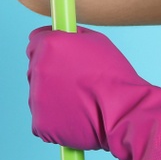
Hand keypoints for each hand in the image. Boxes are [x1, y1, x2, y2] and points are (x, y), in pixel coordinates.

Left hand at [26, 25, 160, 159]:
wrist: (125, 112)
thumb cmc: (116, 77)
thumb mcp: (97, 41)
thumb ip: (72, 37)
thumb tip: (63, 35)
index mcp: (50, 45)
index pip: (35, 42)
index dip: (50, 49)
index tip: (59, 57)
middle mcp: (38, 69)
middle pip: (36, 69)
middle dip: (51, 74)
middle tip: (76, 83)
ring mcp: (36, 98)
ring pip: (39, 95)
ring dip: (53, 98)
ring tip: (81, 102)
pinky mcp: (40, 124)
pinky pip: (43, 119)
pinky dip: (56, 120)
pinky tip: (76, 117)